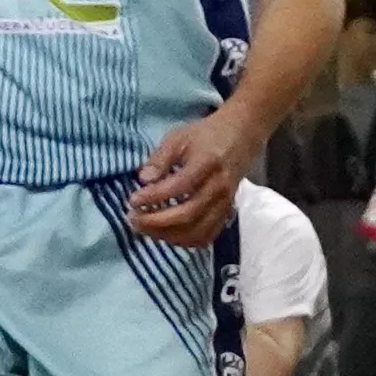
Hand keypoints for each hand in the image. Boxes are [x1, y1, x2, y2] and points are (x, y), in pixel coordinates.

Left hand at [123, 115, 250, 243]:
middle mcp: (219, 187)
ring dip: (167, 235)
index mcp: (208, 162)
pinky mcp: (226, 213)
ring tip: (145, 228)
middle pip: (188, 214)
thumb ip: (160, 158)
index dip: (154, 196)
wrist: (242, 136)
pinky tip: (166, 233)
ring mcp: (225, 203)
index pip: (180, 186)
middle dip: (156, 221)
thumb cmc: (206, 135)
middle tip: (133, 218)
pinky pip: (206, 236)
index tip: (133, 199)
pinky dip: (184, 241)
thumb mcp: (179, 137)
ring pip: (197, 231)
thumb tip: (143, 179)